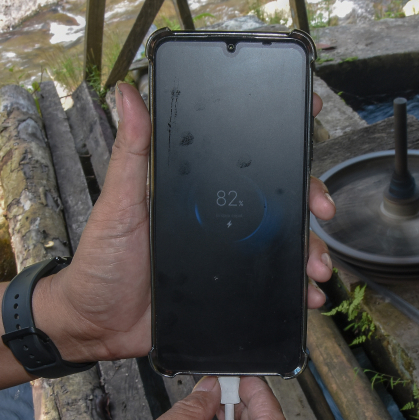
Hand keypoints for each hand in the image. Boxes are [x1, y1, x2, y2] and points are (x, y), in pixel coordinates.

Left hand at [36, 83, 336, 362]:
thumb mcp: (119, 203)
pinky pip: (270, 286)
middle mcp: (218, 219)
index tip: (310, 118)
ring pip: (282, 243)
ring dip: (309, 250)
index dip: (281, 140)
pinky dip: (294, 290)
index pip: (245, 159)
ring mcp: (228, 255)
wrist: (96, 325)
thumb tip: (127, 94)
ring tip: (315, 266)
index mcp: (196, 192)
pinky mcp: (230, 290)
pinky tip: (307, 295)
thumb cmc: (101, 262)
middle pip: (278, 200)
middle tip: (321, 209)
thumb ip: (130, 152)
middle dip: (310, 200)